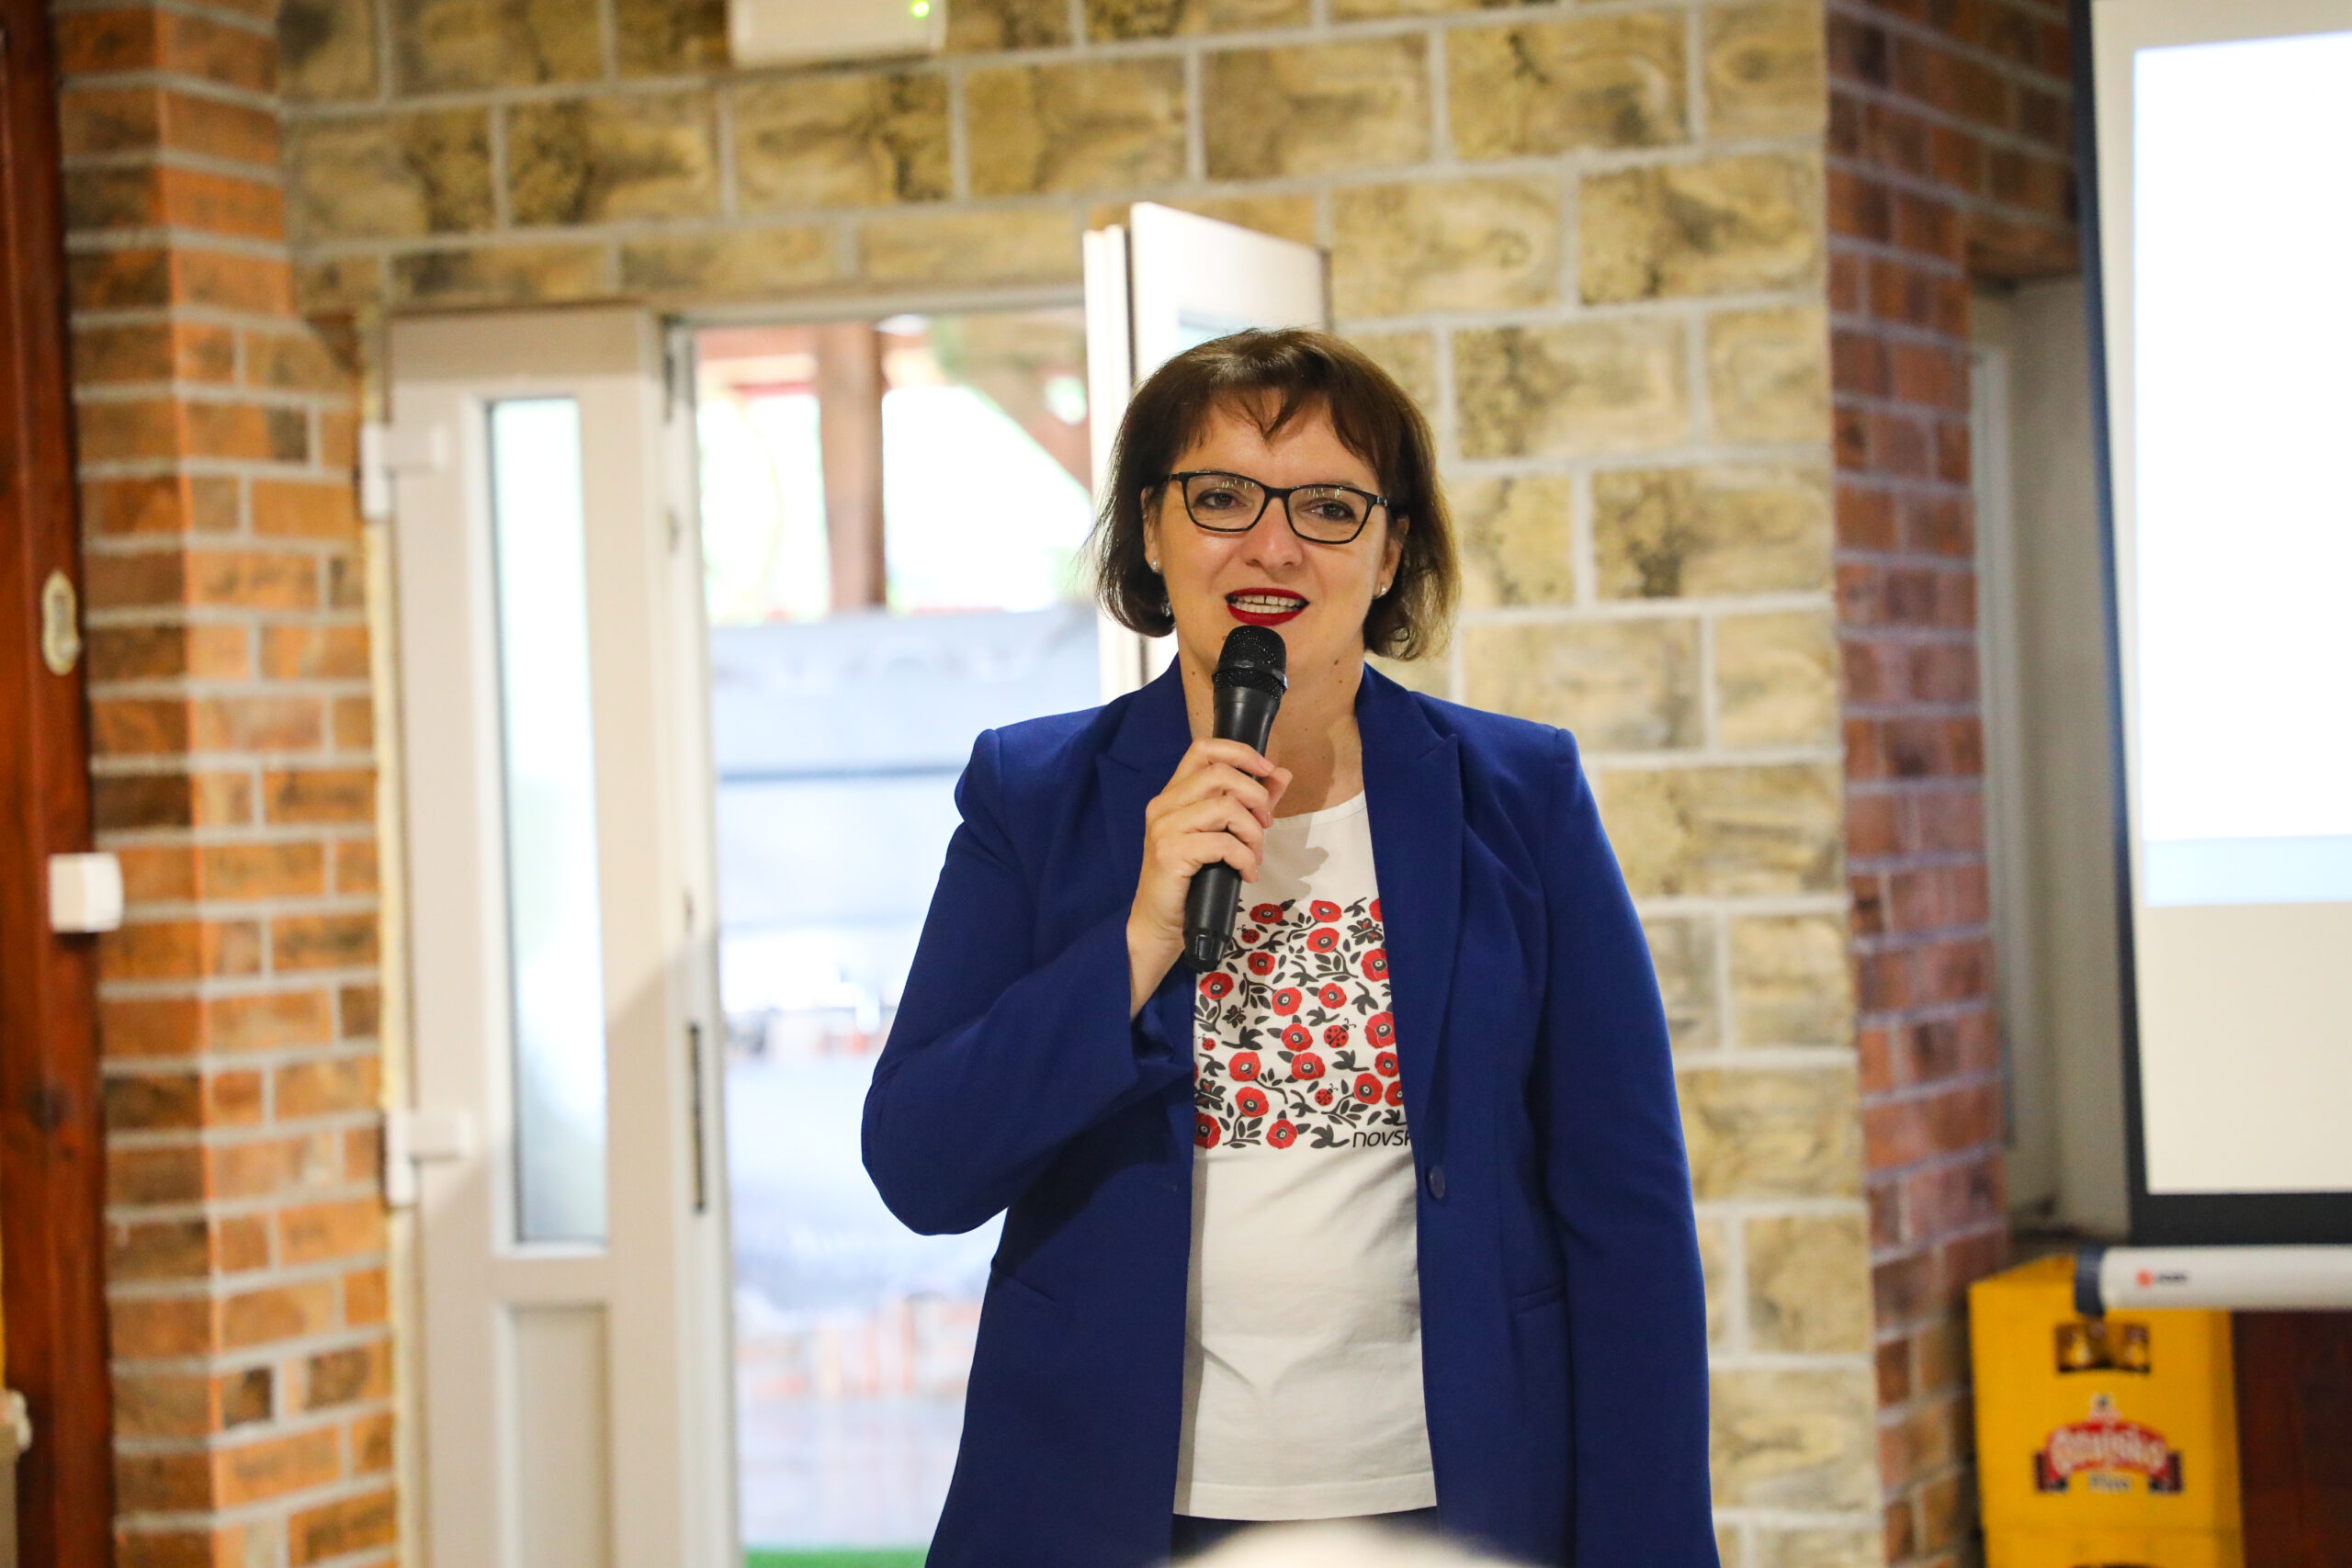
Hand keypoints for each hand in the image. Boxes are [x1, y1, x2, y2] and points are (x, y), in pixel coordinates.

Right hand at [1126, 739, 1290, 1016]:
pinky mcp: (1171, 853)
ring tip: (1255, 854)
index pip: (1203, 748)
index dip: (1240, 752)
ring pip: (1225, 807)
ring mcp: (1164, 828)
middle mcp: (1164, 804)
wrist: (1159, 923)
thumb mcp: (1222, 834)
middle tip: (1266, 823)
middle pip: (1220, 774)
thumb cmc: (1191, 879)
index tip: (1267, 771)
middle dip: (1255, 795)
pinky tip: (1247, 874)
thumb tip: (1282, 774)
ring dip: (1253, 832)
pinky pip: (1223, 843)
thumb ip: (1251, 803)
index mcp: (1174, 793)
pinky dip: (1245, 858)